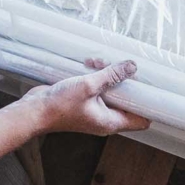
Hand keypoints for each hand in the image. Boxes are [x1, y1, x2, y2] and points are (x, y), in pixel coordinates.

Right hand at [25, 61, 150, 136]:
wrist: (34, 110)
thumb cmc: (59, 105)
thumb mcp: (89, 86)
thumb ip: (112, 76)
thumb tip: (132, 67)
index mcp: (111, 122)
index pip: (141, 120)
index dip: (149, 104)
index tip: (150, 86)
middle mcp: (105, 118)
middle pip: (127, 99)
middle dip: (123, 80)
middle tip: (116, 66)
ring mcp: (95, 110)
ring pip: (111, 88)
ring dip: (106, 73)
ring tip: (94, 62)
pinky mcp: (85, 101)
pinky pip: (98, 86)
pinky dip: (95, 74)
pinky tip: (86, 63)